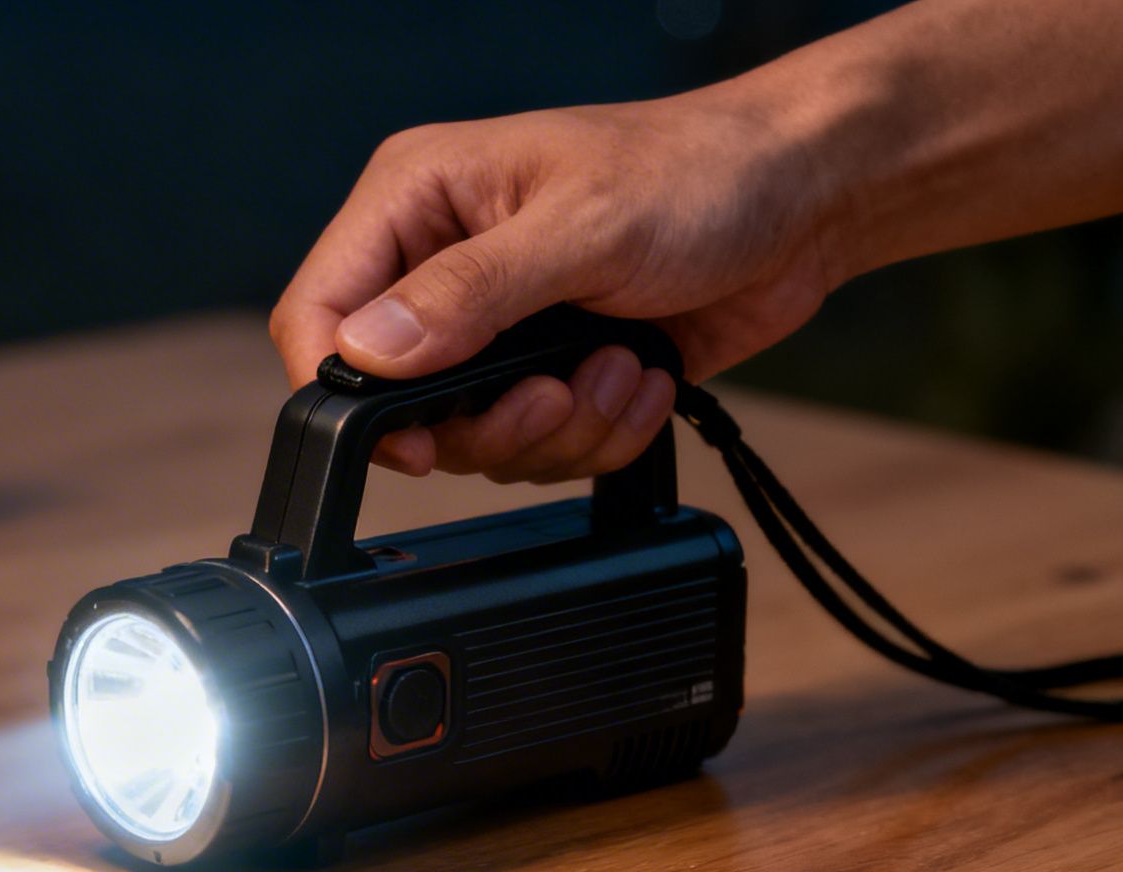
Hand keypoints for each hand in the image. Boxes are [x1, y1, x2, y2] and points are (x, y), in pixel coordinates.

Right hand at [270, 95, 842, 479]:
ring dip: (559, 426)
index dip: (345, 389)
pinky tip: (640, 376)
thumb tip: (369, 351)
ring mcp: (498, 326)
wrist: (803, 199)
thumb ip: (468, 293)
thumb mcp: (580, 227)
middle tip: (551, 395)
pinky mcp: (550, 370)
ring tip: (619, 366)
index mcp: (418, 200)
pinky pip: (539, 448)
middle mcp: (442, 266)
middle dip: (490, 422)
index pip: (319, 310)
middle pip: (399, 403)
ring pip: (474, 438)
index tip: (413, 438)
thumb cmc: (698, 172)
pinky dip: (598, 432)